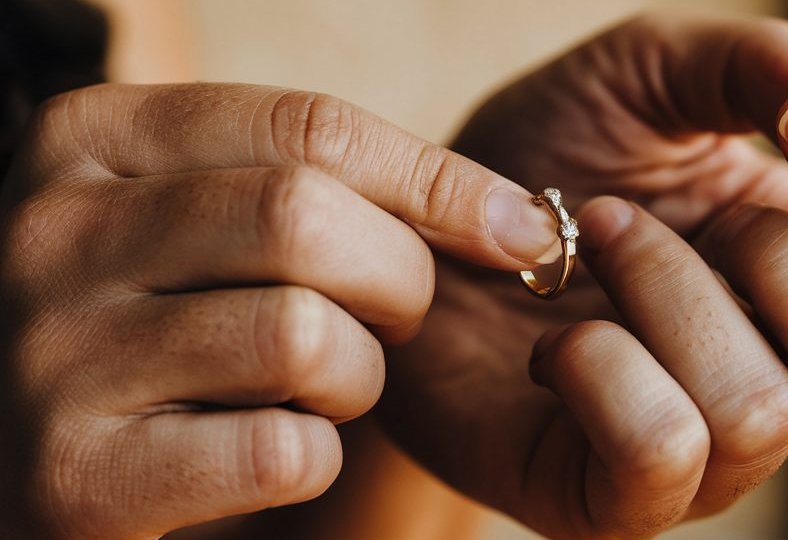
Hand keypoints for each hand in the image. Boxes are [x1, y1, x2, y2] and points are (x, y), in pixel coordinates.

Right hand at [0, 83, 559, 538]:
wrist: (26, 438)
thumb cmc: (159, 312)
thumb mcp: (209, 218)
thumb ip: (330, 189)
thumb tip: (520, 220)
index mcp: (91, 139)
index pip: (309, 128)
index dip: (438, 180)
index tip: (518, 226)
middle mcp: (53, 232)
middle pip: (306, 219)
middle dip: (399, 279)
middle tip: (394, 315)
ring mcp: (54, 357)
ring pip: (302, 337)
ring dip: (357, 374)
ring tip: (321, 384)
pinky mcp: (77, 478)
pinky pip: (281, 454)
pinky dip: (316, 455)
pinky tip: (274, 446)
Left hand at [378, 13, 787, 538]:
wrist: (414, 241)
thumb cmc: (535, 162)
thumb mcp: (642, 78)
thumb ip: (754, 66)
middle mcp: (772, 376)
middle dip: (774, 266)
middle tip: (661, 209)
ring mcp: (700, 452)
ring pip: (760, 409)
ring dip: (665, 295)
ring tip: (583, 246)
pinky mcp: (614, 497)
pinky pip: (662, 450)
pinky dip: (604, 369)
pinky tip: (550, 340)